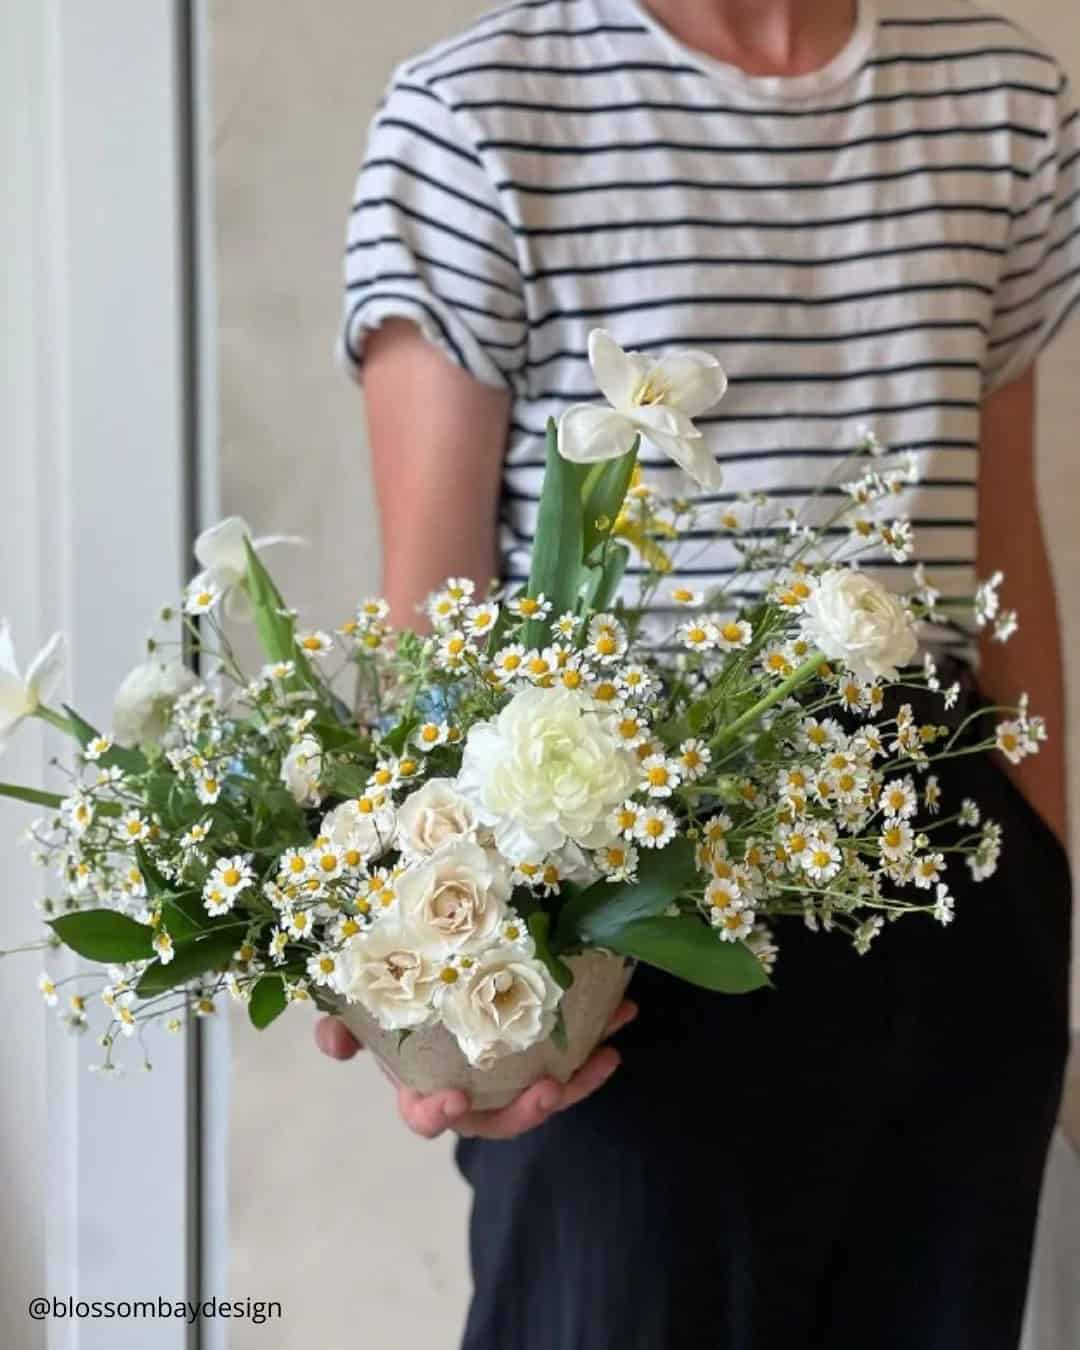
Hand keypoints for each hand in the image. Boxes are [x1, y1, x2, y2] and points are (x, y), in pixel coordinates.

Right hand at [314, 999, 636, 1139]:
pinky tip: (621, 1021)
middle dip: (524, 1112)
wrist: (439, 966)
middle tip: (547, 1088)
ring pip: (542, 1093)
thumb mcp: (370, 1002)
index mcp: (421, 1083)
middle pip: (496, 1121)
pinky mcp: (539, 1059)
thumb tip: (331, 1039)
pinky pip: (570, 1065)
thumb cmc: (399, 991)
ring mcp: (506, 1080)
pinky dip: (595, 1048)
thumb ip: (344, 1020)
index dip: (435, 1113)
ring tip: (606, 1053)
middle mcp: (469, 1092)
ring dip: (577, 1081)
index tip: (452, 1095)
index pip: (424, 1114)